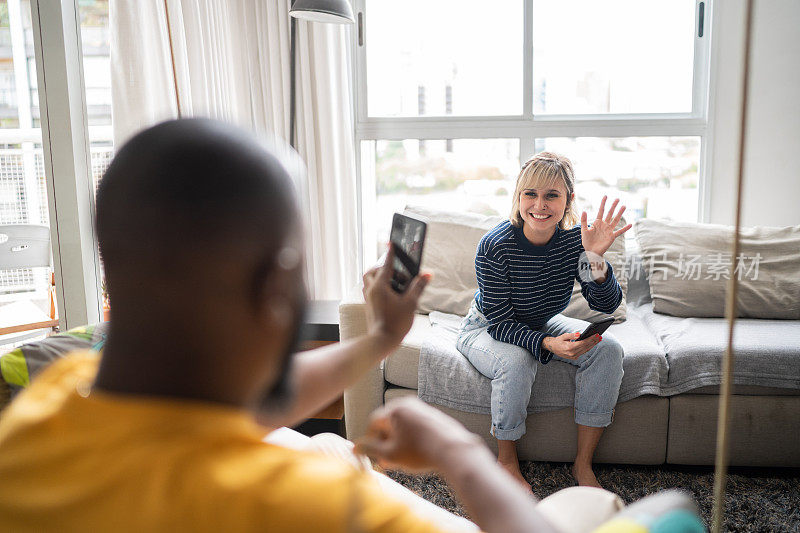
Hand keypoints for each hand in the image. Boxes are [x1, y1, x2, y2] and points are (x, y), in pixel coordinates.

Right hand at [355, 396, 483, 472]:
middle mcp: (407, 403)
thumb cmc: (421, 452)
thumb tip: (355, 447)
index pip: (374, 422)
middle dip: (385, 441)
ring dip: (398, 439)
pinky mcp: (433, 415)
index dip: (371, 440)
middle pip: (388, 422)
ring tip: (401, 457)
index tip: (373, 454)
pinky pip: (415, 424)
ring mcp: (422, 408)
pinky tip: (416, 451)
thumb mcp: (391, 455)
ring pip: (402, 423)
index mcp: (394, 409)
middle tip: (387, 459)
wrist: (453, 450)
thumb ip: (370, 450)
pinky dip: (411, 436)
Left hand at [362, 244, 429, 346]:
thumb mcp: (411, 303)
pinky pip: (370, 290)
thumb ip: (418, 287)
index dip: (390, 253)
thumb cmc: (396, 323)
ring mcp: (368, 298)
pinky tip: (389, 294)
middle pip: (372, 271)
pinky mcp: (369, 305)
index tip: (391, 243)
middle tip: (395, 268)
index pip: (385, 264)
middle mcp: (371, 290)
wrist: (382, 342)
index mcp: (380, 286)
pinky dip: (378, 287)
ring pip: (369, 281)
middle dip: (381, 266)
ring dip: (378, 277)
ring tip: (393, 281)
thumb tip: (427, 274)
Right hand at [542, 332, 601, 359]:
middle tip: (599, 336)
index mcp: (569, 348)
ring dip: (593, 345)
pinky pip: (583, 352)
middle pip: (586, 347)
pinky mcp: (574, 357)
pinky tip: (592, 344)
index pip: (583, 343)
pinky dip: (588, 347)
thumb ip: (572, 335)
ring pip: (586, 350)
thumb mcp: (563, 336)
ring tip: (598, 339)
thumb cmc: (558, 341)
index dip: (590, 339)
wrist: (552, 348)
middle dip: (593, 341)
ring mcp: (574, 356)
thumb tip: (580, 334)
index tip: (596, 335)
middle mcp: (572, 353)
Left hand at [580, 196, 632, 256]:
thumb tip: (584, 210)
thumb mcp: (584, 230)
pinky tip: (630, 224)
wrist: (590, 251)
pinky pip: (619, 232)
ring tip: (624, 206)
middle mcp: (604, 225)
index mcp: (597, 223)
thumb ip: (584, 221)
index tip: (606, 196)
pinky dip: (625, 228)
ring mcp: (608, 230)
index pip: (601, 211)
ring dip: (620, 213)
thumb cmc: (587, 241)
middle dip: (613, 206)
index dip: (603, 204)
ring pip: (615, 220)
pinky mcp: (611, 237)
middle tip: (617, 199)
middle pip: (609, 214)